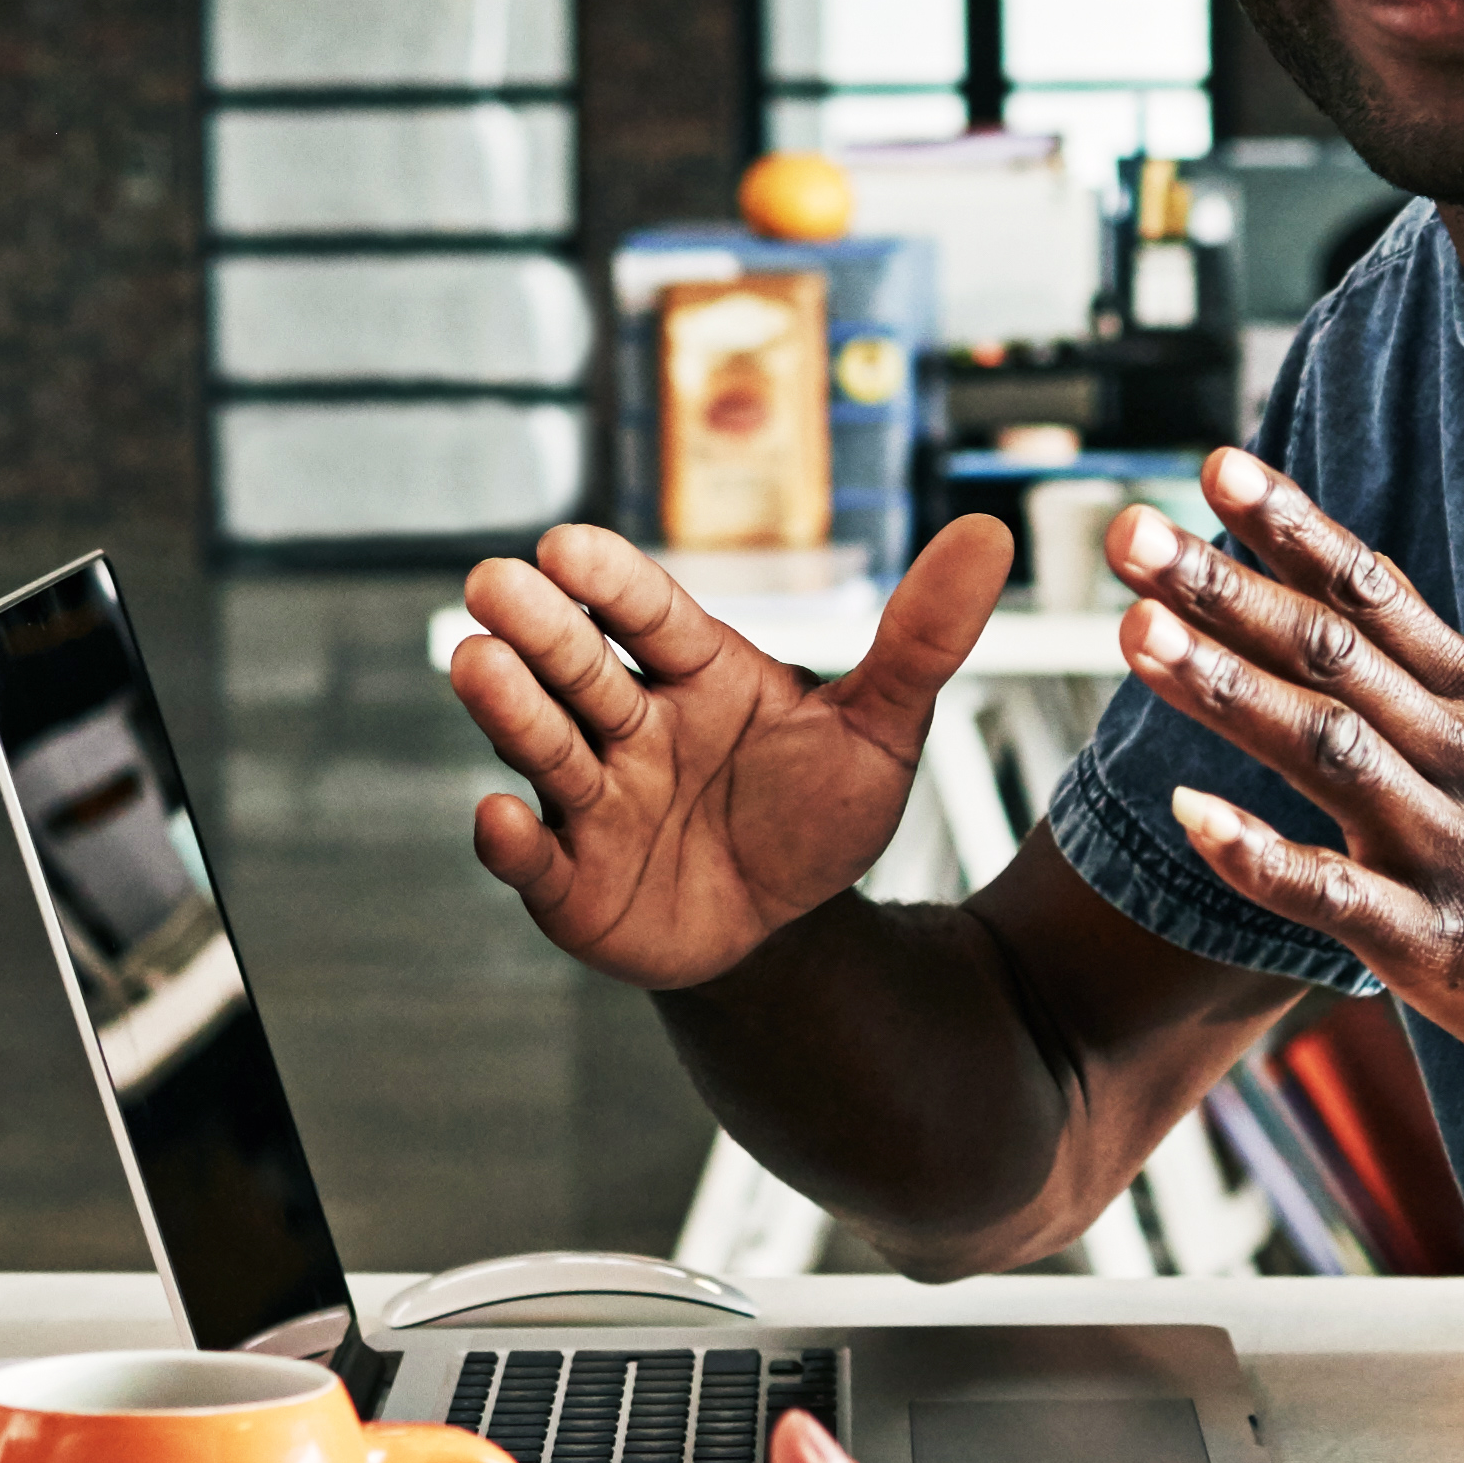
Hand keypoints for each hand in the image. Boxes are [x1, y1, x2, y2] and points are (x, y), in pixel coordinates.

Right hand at [444, 516, 1013, 992]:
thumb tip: (990, 534)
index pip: (648, 612)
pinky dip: (509, 843)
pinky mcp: (569, 880)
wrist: (786, 928)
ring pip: (544, 747)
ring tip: (473, 662)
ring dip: (507, 708)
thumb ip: (922, 638)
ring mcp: (592, 800)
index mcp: (695, 670)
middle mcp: (628, 724)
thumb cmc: (817, 810)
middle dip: (536, 627)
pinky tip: (497, 820)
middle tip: (492, 581)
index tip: (568, 545)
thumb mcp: (883, 728)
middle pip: (578, 666)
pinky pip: (533, 859)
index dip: (610, 580)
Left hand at [1116, 452, 1463, 1128]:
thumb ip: (1458, 700)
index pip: (1374, 594)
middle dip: (1221, 586)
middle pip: (1329, 651)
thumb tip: (1384, 634)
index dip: (1290, 527)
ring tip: (1133, 632)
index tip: (1214, 466)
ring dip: (1224, 686)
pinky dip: (1257, 854)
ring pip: (1324, 747)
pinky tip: (1187, 816)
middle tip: (1129, 530)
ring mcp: (1455, 851)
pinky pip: (1333, 895)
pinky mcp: (1443, 949)